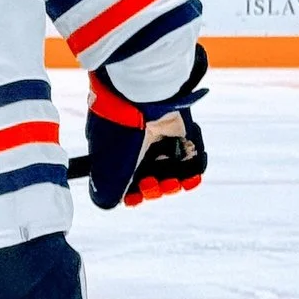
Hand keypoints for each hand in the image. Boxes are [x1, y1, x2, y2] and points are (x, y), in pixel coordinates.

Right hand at [84, 46, 208, 210]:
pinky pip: (190, 159)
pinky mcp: (180, 133)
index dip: (131, 194)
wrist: (142, 94)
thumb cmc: (119, 131)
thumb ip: (106, 191)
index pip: (124, 180)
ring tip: (173, 183)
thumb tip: (108, 203)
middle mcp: (136, 146)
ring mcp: (159, 139)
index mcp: (114, 152)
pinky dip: (192, 171)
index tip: (135, 198)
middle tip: (152, 185)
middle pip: (148, 178)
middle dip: (152, 190)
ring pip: (169, 172)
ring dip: (172, 185)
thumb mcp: (107, 167)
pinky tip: (190, 178)